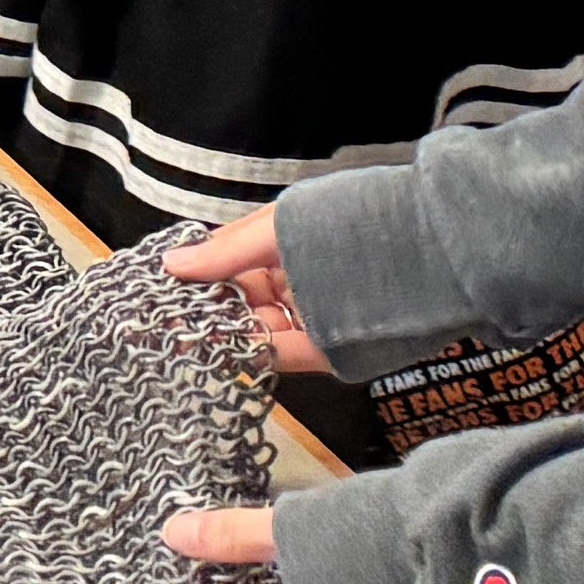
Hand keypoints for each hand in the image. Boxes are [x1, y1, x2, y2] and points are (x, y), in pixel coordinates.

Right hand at [162, 206, 331, 372]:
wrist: (421, 256)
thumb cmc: (342, 229)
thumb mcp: (276, 230)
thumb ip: (224, 252)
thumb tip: (169, 263)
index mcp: (282, 245)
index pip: (228, 263)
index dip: (196, 277)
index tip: (162, 290)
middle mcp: (295, 280)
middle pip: (240, 300)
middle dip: (206, 311)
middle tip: (165, 324)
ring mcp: (310, 316)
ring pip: (257, 329)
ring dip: (226, 335)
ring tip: (184, 340)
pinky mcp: (325, 350)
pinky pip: (283, 354)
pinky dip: (255, 353)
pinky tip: (224, 352)